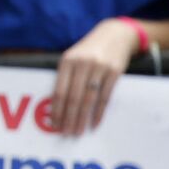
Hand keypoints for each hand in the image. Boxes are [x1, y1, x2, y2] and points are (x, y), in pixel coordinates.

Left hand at [50, 19, 133, 135]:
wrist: (115, 34)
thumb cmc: (88, 51)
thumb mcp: (72, 58)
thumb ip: (65, 77)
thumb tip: (55, 105)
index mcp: (67, 61)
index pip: (59, 90)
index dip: (56, 109)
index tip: (54, 124)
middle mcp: (82, 64)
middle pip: (73, 97)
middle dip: (69, 118)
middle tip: (66, 133)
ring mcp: (99, 67)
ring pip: (89, 99)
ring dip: (82, 118)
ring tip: (78, 131)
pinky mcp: (115, 71)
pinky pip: (105, 96)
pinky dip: (99, 112)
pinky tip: (94, 123)